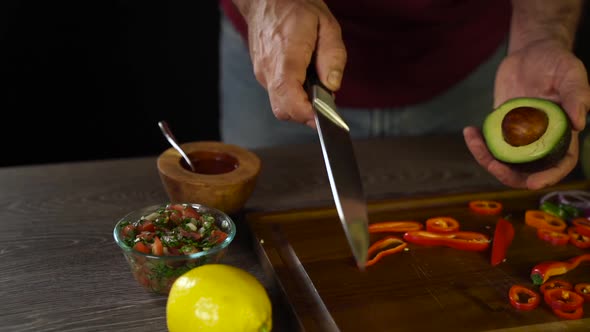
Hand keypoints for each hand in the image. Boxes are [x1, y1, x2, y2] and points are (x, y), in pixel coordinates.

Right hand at [236, 0, 346, 127]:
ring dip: (299, 104)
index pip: (289, 97)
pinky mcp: (261, 74)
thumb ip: (333, 56)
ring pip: (279, 104)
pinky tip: (302, 79)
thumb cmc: (295, 6)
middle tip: (323, 104)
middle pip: (283, 110)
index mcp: (286, 55)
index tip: (324, 116)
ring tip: (313, 85)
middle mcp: (269, 68)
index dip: (306, 113)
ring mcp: (262, 73)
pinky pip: (277, 94)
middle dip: (305, 113)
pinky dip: (292, 95)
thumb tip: (333, 85)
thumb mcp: (326, 24)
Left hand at [464, 40, 589, 188]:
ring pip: (504, 161)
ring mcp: (519, 136)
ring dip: (486, 159)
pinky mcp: (501, 127)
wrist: (531, 51)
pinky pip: (489, 144)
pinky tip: (470, 130)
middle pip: (527, 170)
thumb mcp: (571, 72)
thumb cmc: (556, 60)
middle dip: (509, 175)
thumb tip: (579, 123)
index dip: (549, 177)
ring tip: (473, 139)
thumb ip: (577, 95)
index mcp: (563, 133)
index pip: (561, 163)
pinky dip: (478, 144)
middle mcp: (541, 139)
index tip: (533, 183)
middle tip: (493, 166)